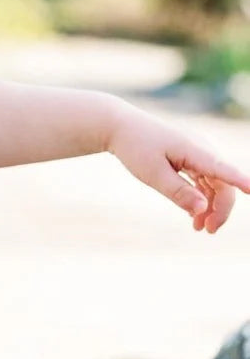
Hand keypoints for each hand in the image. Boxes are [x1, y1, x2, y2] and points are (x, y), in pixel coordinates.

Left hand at [108, 104, 249, 231]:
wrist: (120, 127)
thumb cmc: (135, 148)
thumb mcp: (152, 173)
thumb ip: (177, 191)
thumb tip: (202, 209)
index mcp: (194, 150)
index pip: (222, 169)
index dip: (240, 181)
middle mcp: (201, 150)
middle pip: (222, 183)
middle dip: (219, 209)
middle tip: (207, 231)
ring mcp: (196, 153)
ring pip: (213, 183)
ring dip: (209, 206)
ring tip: (198, 227)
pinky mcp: (189, 157)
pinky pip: (202, 180)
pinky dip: (200, 197)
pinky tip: (193, 214)